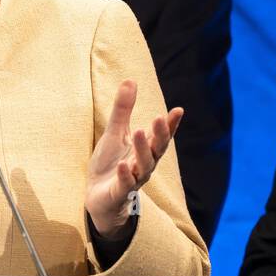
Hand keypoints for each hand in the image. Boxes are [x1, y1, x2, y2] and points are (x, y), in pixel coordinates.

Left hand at [86, 80, 182, 237]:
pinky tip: (124, 165)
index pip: (161, 136)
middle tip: (160, 118)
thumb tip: (131, 80)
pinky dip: (126, 175)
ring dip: (143, 149)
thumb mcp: (115, 133)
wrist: (96, 195)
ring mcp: (133, 180)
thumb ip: (123, 110)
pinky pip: (125, 184)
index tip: (178, 110)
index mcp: (145, 150)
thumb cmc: (110, 163)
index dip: (170, 125)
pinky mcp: (119, 193)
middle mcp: (144, 165)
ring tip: (140, 132)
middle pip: (157, 150)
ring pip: (144, 165)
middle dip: (160, 134)